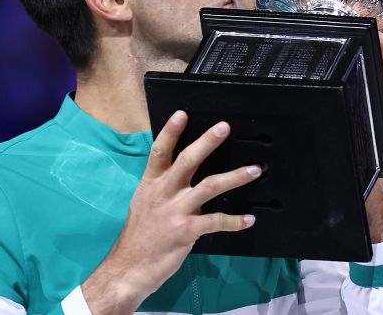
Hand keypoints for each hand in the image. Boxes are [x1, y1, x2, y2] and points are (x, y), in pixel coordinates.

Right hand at [82, 111, 260, 313]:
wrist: (129, 267)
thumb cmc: (139, 236)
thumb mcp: (144, 204)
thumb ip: (162, 188)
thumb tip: (182, 174)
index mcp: (151, 184)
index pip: (159, 152)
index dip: (170, 132)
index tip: (182, 114)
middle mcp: (163, 193)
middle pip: (186, 161)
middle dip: (206, 142)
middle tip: (224, 128)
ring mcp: (175, 211)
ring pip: (209, 187)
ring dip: (234, 177)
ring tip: (253, 170)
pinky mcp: (186, 231)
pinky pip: (215, 221)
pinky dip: (234, 220)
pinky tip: (248, 219)